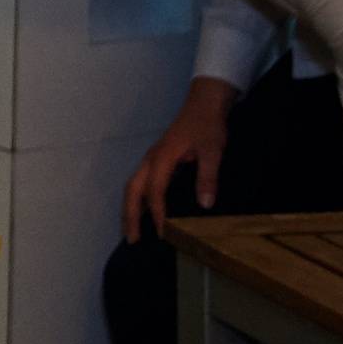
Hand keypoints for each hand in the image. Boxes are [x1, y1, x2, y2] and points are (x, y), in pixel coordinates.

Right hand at [122, 77, 237, 242]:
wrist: (204, 104)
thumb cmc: (207, 126)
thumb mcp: (212, 150)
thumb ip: (207, 176)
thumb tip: (204, 204)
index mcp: (162, 158)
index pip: (154, 191)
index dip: (157, 213)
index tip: (163, 234)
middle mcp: (150, 160)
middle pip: (132, 190)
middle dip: (130, 215)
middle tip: (132, 239)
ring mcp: (151, 159)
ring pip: (132, 186)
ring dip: (130, 208)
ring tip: (132, 230)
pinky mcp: (156, 159)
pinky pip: (139, 182)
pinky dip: (137, 199)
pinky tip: (145, 211)